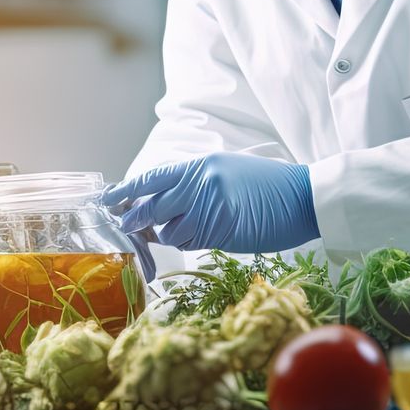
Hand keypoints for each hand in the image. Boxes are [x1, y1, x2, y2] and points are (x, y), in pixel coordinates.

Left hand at [102, 153, 316, 254]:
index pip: (151, 179)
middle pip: (152, 209)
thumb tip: (159, 204)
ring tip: (199, 225)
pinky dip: (195, 241)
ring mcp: (210, 209)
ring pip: (171, 232)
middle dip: (137, 222)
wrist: (303, 196)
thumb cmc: (266, 185)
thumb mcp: (225, 171)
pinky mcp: (222, 233)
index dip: (125, 191)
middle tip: (130, 228)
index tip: (106, 200)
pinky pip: (194, 243)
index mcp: (200, 166)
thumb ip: (192, 184)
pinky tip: (214, 232)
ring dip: (175, 234)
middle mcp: (200, 184)